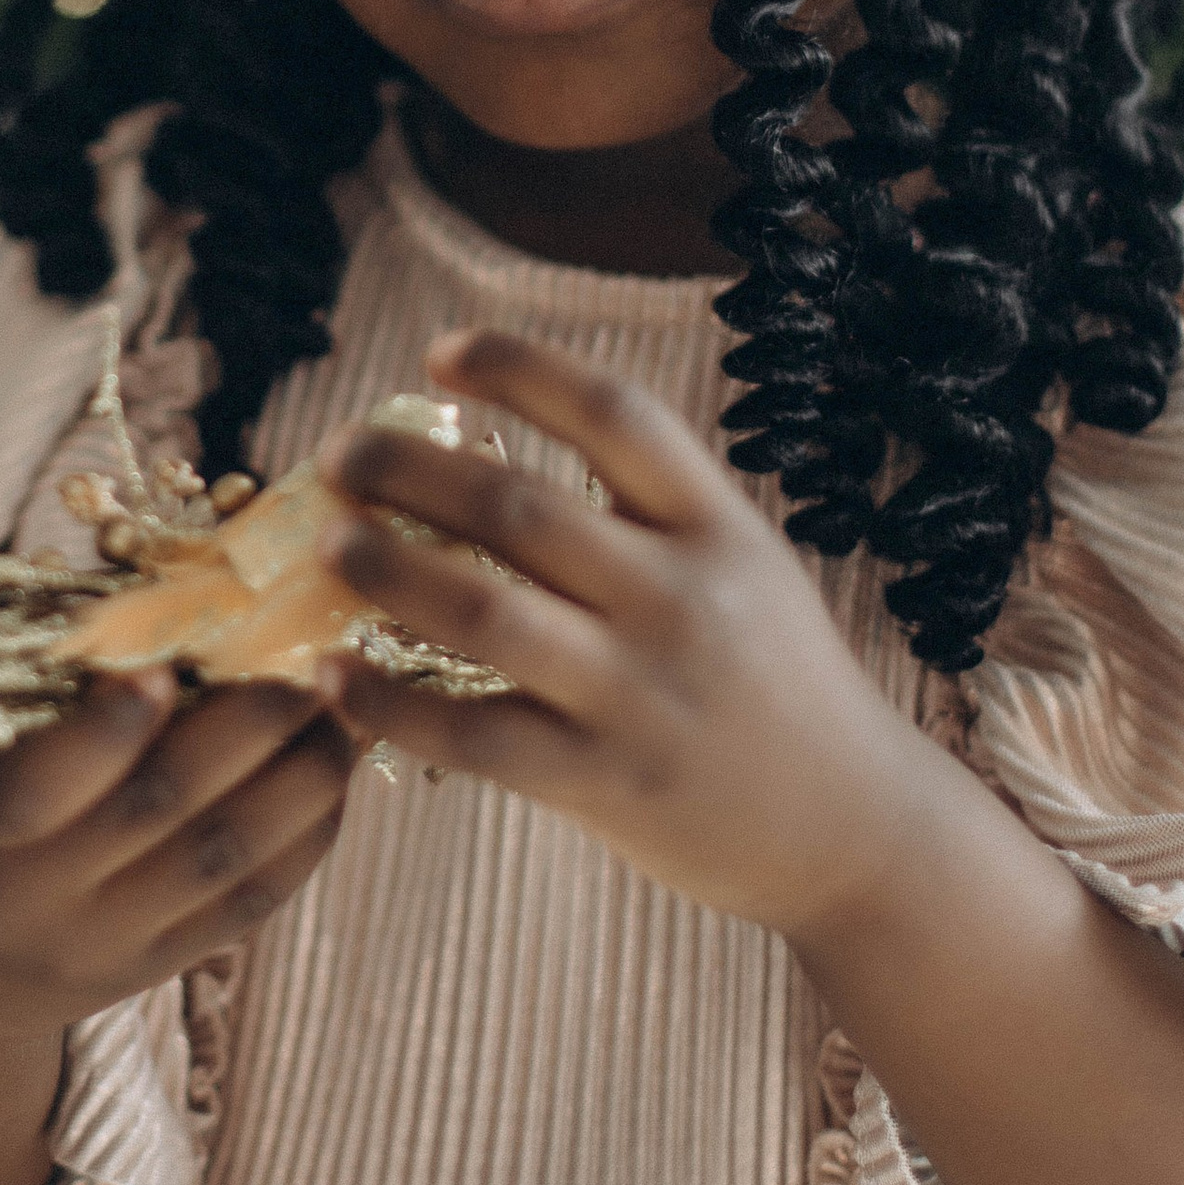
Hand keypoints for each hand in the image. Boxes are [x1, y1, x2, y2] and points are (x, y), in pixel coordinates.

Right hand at [0, 669, 359, 1047]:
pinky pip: (251, 900)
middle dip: (247, 728)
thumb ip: (51, 679)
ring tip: (346, 705)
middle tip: (312, 659)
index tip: (162, 667)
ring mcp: (102, 941)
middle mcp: (31, 895)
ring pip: (223, 856)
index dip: (103, 730)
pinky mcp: (159, 967)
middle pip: (157, 809)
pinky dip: (307, 831)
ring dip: (300, 775)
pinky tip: (337, 769)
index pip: (32, 788)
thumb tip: (172, 580)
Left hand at [316, 328, 902, 941]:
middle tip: (340, 453)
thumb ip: (649, 518)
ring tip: (330, 544)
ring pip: (480, 613)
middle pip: (519, 508)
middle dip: (408, 469)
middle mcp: (680, 598)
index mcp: (719, 528)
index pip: (613, 414)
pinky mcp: (603, 782)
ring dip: (385, 569)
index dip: (520, 369)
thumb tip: (498, 459)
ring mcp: (640, 694)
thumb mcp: (744, 569)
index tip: (441, 354)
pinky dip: (389, 703)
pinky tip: (336, 675)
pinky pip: (471, 734)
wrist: (853, 830)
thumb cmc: (777, 686)